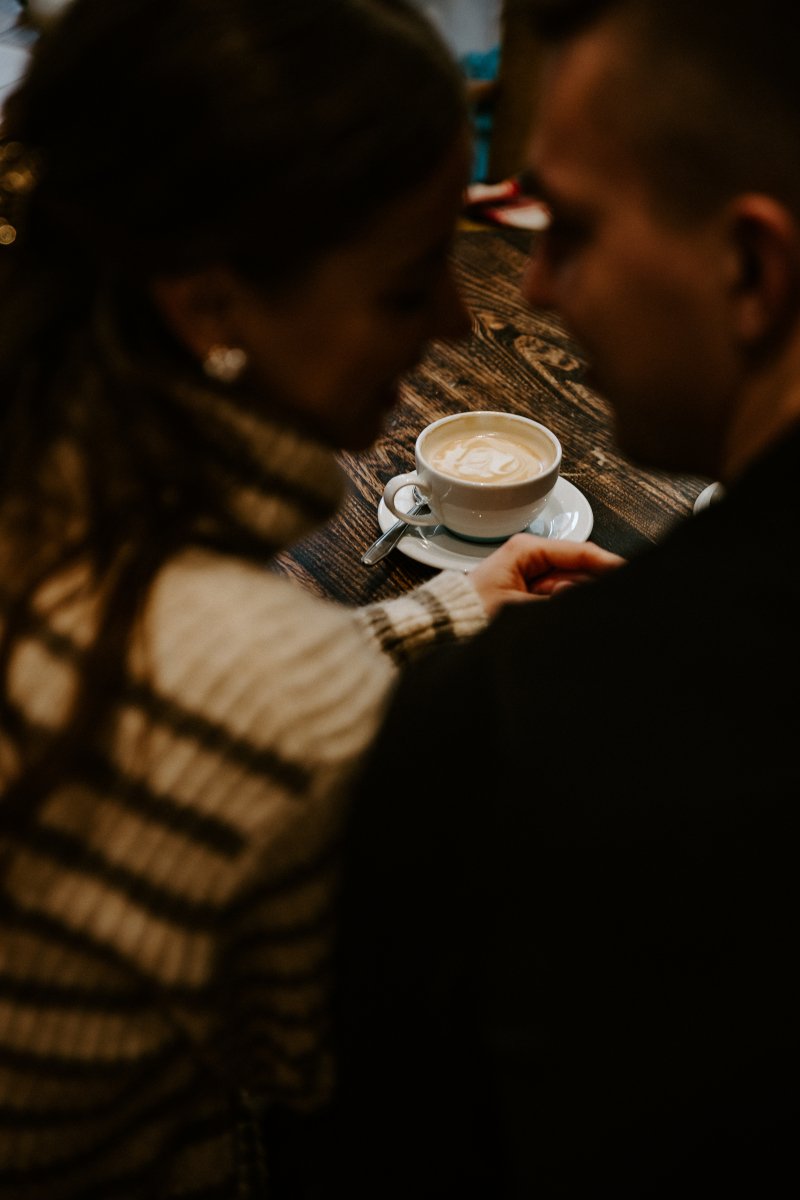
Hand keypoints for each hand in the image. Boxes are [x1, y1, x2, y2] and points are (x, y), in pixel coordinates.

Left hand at [468, 532, 624, 617]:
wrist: (443, 627)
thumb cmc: (471, 613)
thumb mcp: (517, 609)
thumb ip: (556, 603)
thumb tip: (584, 595)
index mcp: (527, 549)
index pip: (581, 552)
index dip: (610, 565)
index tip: (633, 575)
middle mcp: (532, 556)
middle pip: (580, 569)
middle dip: (590, 588)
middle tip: (604, 607)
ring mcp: (532, 573)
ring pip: (572, 585)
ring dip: (574, 600)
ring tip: (552, 616)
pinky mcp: (530, 589)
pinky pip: (558, 596)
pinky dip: (563, 607)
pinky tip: (556, 619)